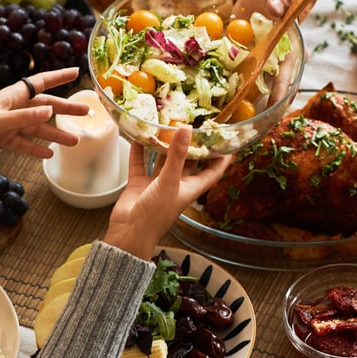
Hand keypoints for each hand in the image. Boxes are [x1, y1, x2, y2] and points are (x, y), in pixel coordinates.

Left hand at [0, 68, 88, 158]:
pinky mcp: (4, 138)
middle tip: (86, 111)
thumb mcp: (2, 119)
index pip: (42, 82)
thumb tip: (50, 110)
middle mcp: (16, 107)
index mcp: (15, 95)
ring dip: (56, 134)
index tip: (76, 72)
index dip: (59, 76)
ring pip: (38, 128)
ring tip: (74, 141)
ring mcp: (11, 123)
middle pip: (46, 106)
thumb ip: (26, 116)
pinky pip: (24, 143)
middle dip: (66, 109)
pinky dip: (35, 149)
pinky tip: (49, 155)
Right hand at [103, 128, 229, 258]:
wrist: (129, 233)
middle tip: (192, 124)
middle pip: (187, 162)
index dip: (221, 159)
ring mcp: (157, 184)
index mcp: (191, 188)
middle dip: (190, 145)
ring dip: (163, 146)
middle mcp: (176, 184)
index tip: (227, 142)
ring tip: (164, 126)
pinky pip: (141, 164)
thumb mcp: (170, 182)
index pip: (213, 171)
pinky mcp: (140, 184)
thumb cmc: (155, 214)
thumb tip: (186, 129)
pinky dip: (139, 151)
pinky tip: (138, 137)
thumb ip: (177, 155)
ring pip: (163, 160)